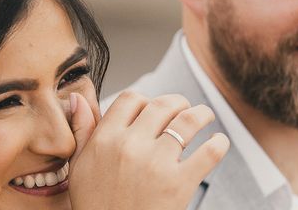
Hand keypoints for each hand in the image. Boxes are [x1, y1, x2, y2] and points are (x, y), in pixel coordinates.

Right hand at [68, 91, 229, 209]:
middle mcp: (131, 145)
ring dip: (201, 113)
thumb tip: (78, 98)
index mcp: (106, 138)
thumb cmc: (96, 205)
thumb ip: (82, 129)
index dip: (144, 99)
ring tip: (205, 115)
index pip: (131, 99)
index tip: (151, 108)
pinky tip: (219, 141)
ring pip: (187, 121)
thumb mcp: (80, 165)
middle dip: (176, 101)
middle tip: (183, 106)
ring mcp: (156, 163)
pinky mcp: (179, 184)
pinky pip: (208, 154)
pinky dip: (218, 144)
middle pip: (161, 105)